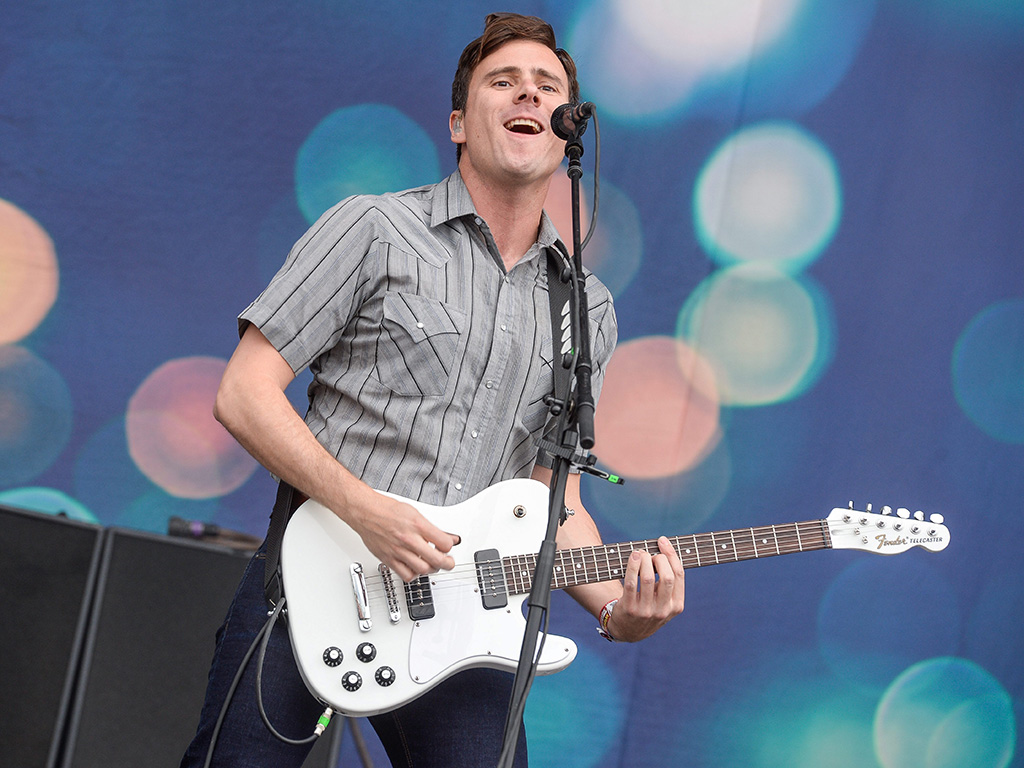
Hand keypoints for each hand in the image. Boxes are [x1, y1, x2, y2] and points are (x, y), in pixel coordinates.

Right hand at [343, 491, 459, 582]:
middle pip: (436, 560)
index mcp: (417, 525)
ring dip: (432, 569)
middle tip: (448, 562)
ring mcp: (398, 551)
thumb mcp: (415, 512)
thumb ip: (432, 528)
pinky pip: (406, 575)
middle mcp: (408, 539)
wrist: (366, 512)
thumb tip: (449, 537)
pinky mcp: (388, 559)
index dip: (450, 546)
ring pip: (423, 570)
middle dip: (447, 563)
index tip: (449, 546)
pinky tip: (416, 568)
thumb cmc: (387, 510)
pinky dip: (414, 574)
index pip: (444, 543)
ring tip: (432, 564)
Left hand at [607, 536, 684, 641]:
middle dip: (659, 558)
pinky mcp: (630, 609)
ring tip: (639, 553)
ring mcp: (646, 611)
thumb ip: (668, 582)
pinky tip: (632, 558)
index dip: (672, 555)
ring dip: (643, 560)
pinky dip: (632, 566)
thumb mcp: (664, 601)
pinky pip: (631, 583)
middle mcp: (663, 610)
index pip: (679, 575)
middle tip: (650, 554)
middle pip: (667, 576)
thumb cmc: (649, 607)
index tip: (663, 541)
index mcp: (677, 606)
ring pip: (648, 578)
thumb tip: (664, 549)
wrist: (629, 631)